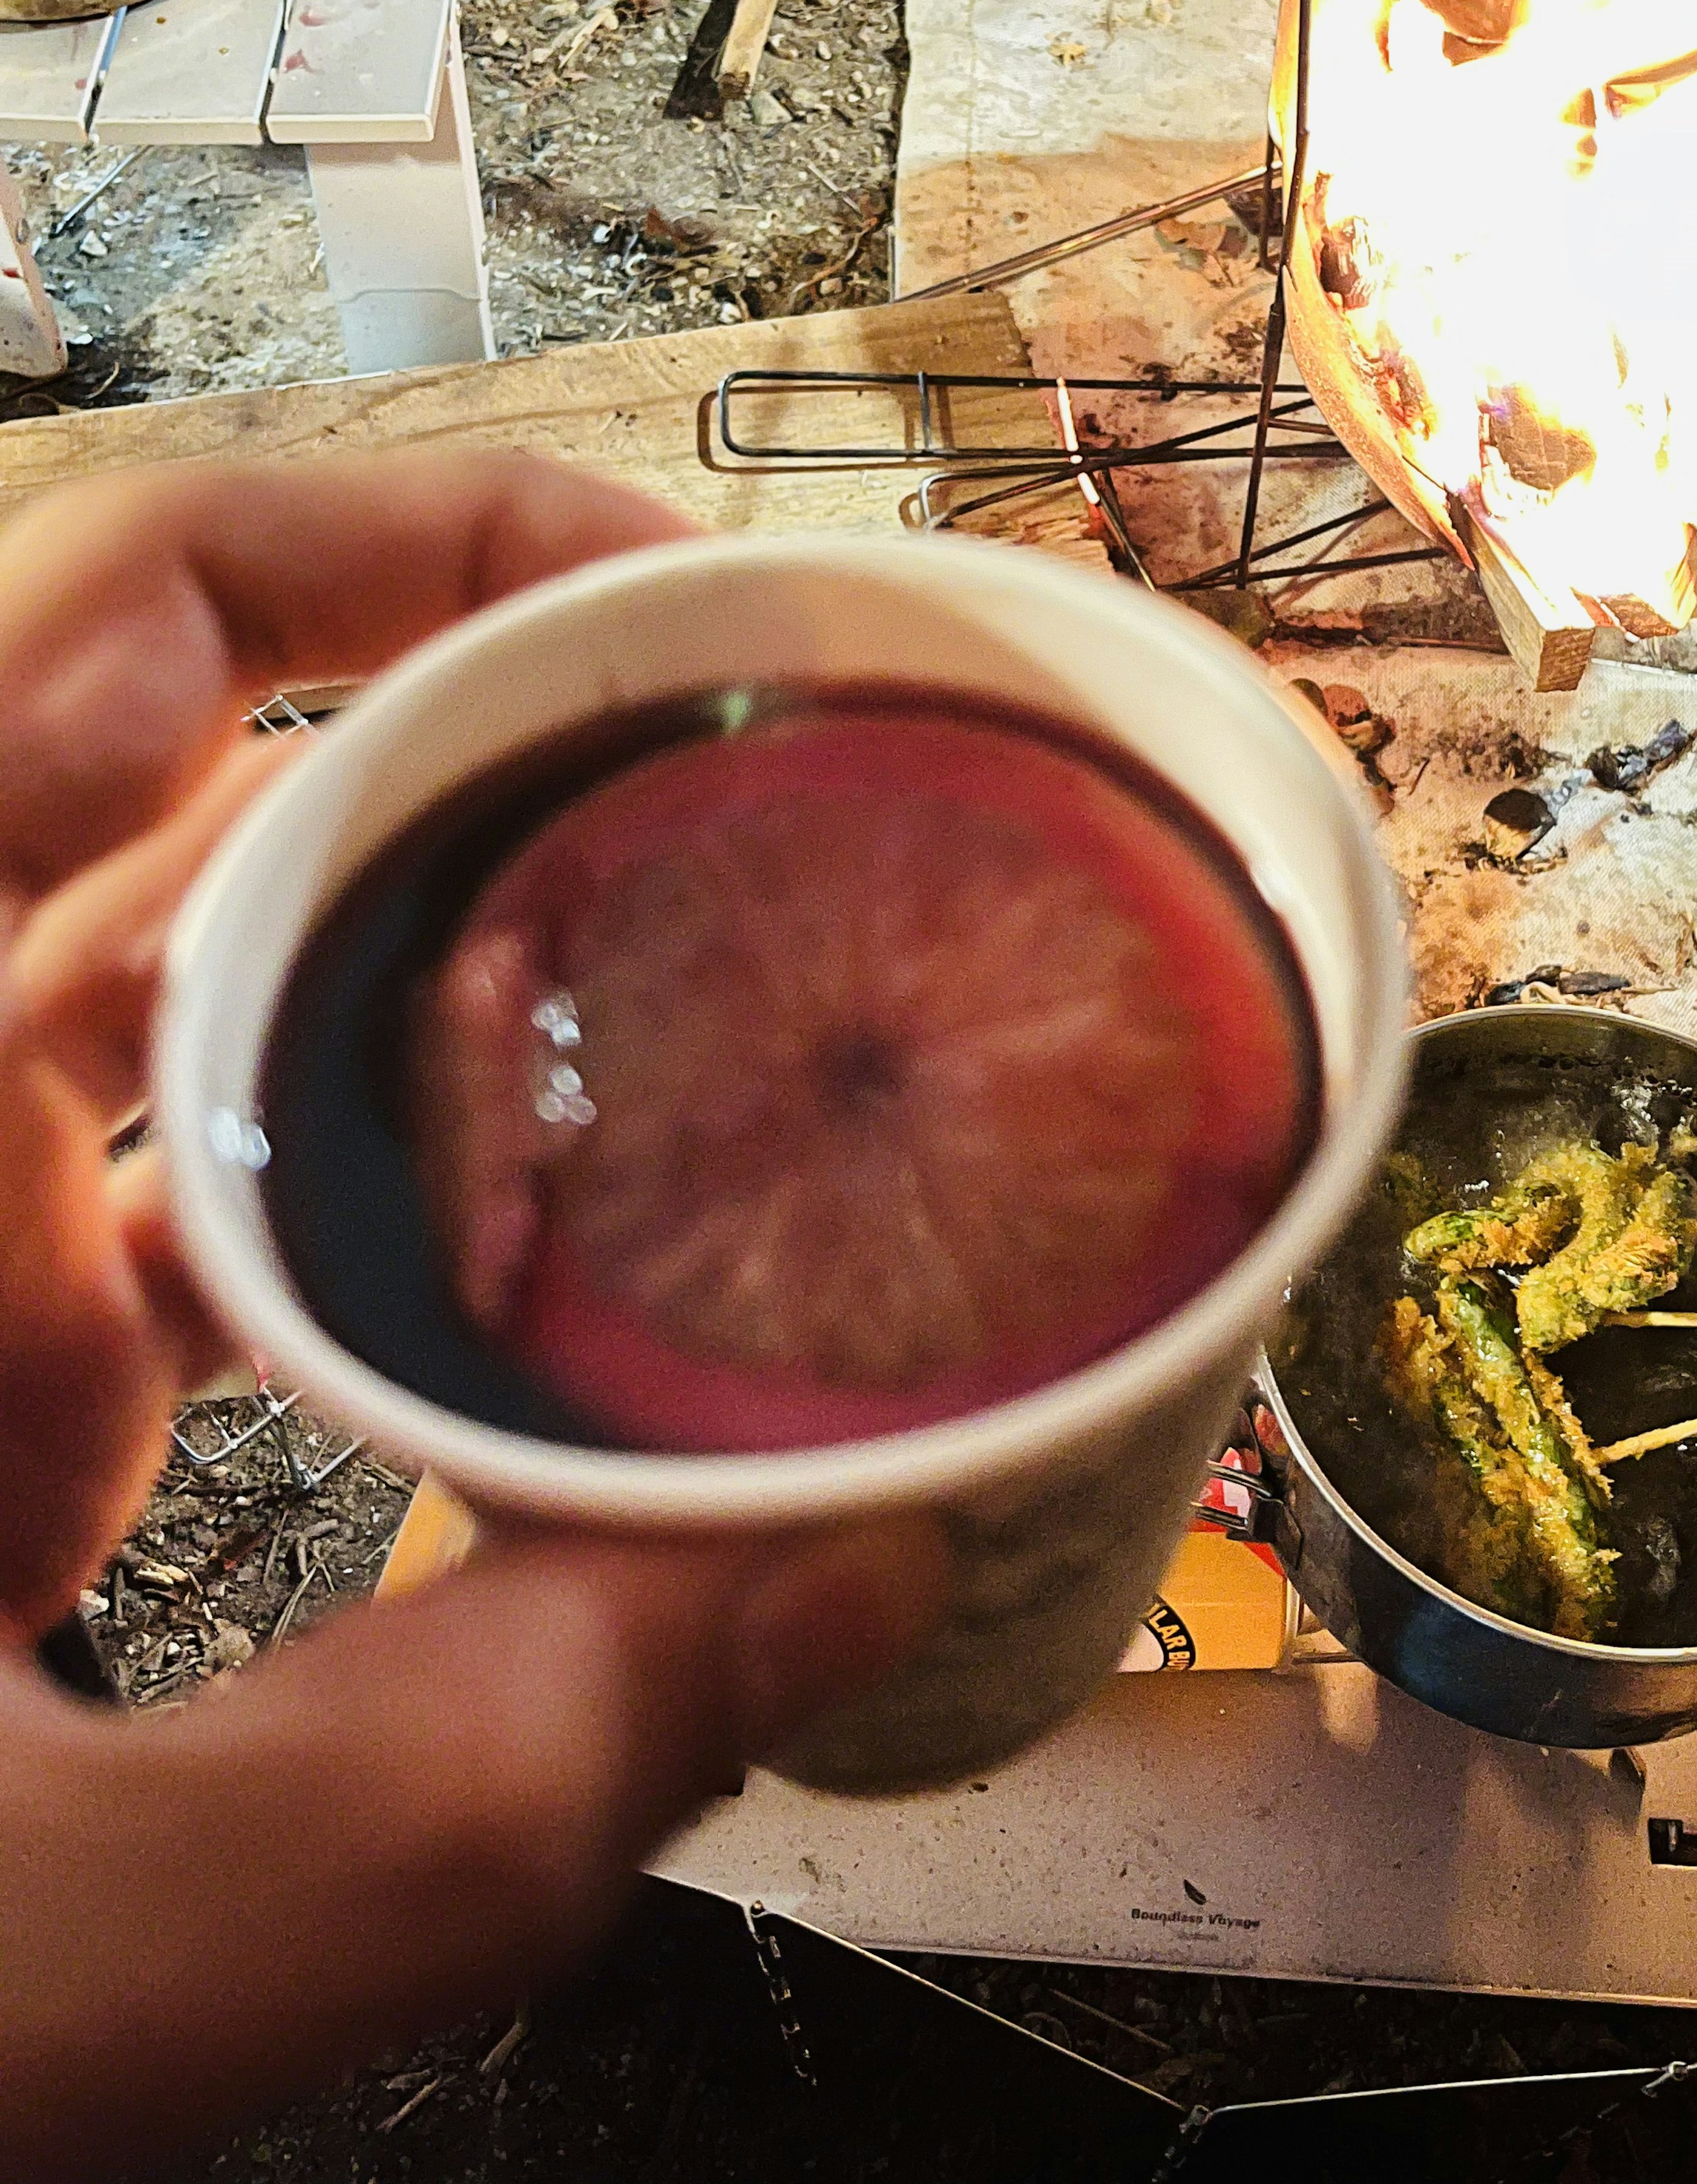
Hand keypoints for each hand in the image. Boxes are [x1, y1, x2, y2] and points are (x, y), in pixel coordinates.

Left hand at [0, 455, 944, 2180]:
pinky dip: (369, 1137)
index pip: (109, 632)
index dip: (397, 537)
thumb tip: (825, 1595)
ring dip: (440, 934)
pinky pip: (185, 1140)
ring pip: (189, 947)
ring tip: (699, 966)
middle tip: (757, 771)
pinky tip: (539, 1233)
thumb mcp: (41, 1952)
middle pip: (182, 753)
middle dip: (486, 719)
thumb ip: (441, 1789)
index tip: (655, 587)